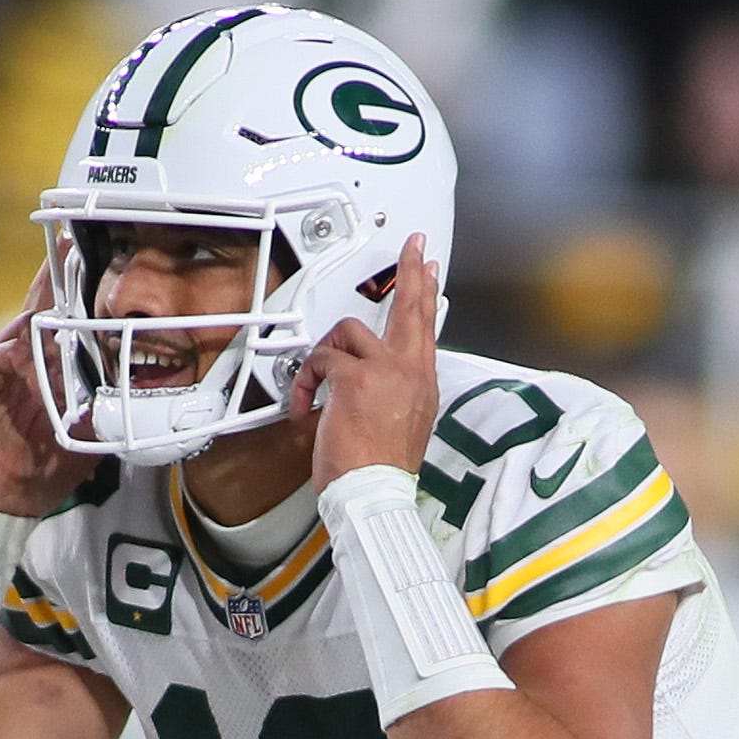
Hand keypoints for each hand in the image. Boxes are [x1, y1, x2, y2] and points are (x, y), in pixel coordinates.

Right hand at [0, 264, 99, 515]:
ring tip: (62, 278)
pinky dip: (21, 353)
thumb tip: (134, 398)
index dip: (79, 303)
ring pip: (21, 328)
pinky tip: (40, 345)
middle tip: (75, 248)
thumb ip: (98, 414)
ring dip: (43, 308)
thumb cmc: (38, 471)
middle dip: (56, 282)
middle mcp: (19, 363)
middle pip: (40, 314)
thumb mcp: (81, 440)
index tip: (101, 272)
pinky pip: (0, 356)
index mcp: (45, 374)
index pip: (64, 330)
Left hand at [292, 235, 439, 489]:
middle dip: (411, 271)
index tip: (430, 271)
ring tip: (320, 380)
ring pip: (352, 330)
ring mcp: (385, 371)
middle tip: (412, 246)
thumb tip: (378, 383)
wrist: (374, 492)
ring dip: (328, 351)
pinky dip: (308, 380)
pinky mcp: (356, 377)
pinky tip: (308, 402)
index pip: (428, 327)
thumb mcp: (403, 425)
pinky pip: (323, 358)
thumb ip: (396, 394)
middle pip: (411, 307)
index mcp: (423, 383)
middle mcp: (410, 371)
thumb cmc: (381, 470)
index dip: (428, 293)